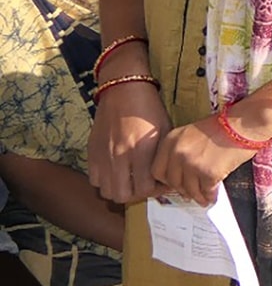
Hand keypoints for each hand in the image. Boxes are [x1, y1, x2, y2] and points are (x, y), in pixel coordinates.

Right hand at [87, 81, 171, 203]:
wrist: (123, 90)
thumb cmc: (148, 109)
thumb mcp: (164, 131)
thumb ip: (162, 157)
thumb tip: (167, 177)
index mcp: (140, 152)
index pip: (145, 189)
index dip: (157, 190)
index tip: (162, 184)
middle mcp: (118, 157)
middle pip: (123, 196)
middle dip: (137, 195)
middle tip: (146, 185)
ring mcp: (102, 156)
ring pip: (106, 191)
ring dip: (120, 190)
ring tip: (131, 180)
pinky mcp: (91, 153)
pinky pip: (94, 180)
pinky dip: (105, 182)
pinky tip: (117, 172)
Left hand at [151, 117, 259, 204]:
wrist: (245, 123)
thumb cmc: (224, 126)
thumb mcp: (192, 133)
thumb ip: (182, 151)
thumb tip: (182, 175)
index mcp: (171, 140)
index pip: (158, 170)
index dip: (168, 180)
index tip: (177, 183)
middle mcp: (177, 152)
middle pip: (173, 182)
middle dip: (183, 190)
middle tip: (191, 193)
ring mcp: (192, 163)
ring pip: (189, 189)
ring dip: (197, 196)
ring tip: (203, 198)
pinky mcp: (208, 173)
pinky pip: (206, 191)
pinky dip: (210, 195)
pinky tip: (213, 195)